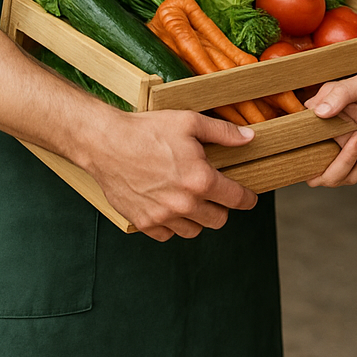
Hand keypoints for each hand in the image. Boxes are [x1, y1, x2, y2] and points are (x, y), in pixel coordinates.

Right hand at [86, 109, 258, 241]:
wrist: (106, 143)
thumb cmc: (148, 131)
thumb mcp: (190, 122)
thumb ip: (224, 132)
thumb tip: (249, 137)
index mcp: (200, 179)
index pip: (235, 198)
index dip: (247, 199)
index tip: (250, 199)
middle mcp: (184, 203)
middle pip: (218, 220)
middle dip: (222, 207)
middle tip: (216, 194)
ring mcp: (162, 216)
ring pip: (193, 230)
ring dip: (198, 218)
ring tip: (193, 199)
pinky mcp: (143, 222)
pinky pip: (167, 235)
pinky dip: (172, 224)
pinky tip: (171, 207)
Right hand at [300, 71, 356, 187]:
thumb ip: (341, 94)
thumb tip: (318, 112)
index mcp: (324, 116)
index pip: (303, 143)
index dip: (308, 152)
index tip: (329, 143)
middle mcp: (333, 135)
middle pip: (320, 171)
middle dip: (339, 165)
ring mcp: (350, 148)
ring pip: (342, 176)